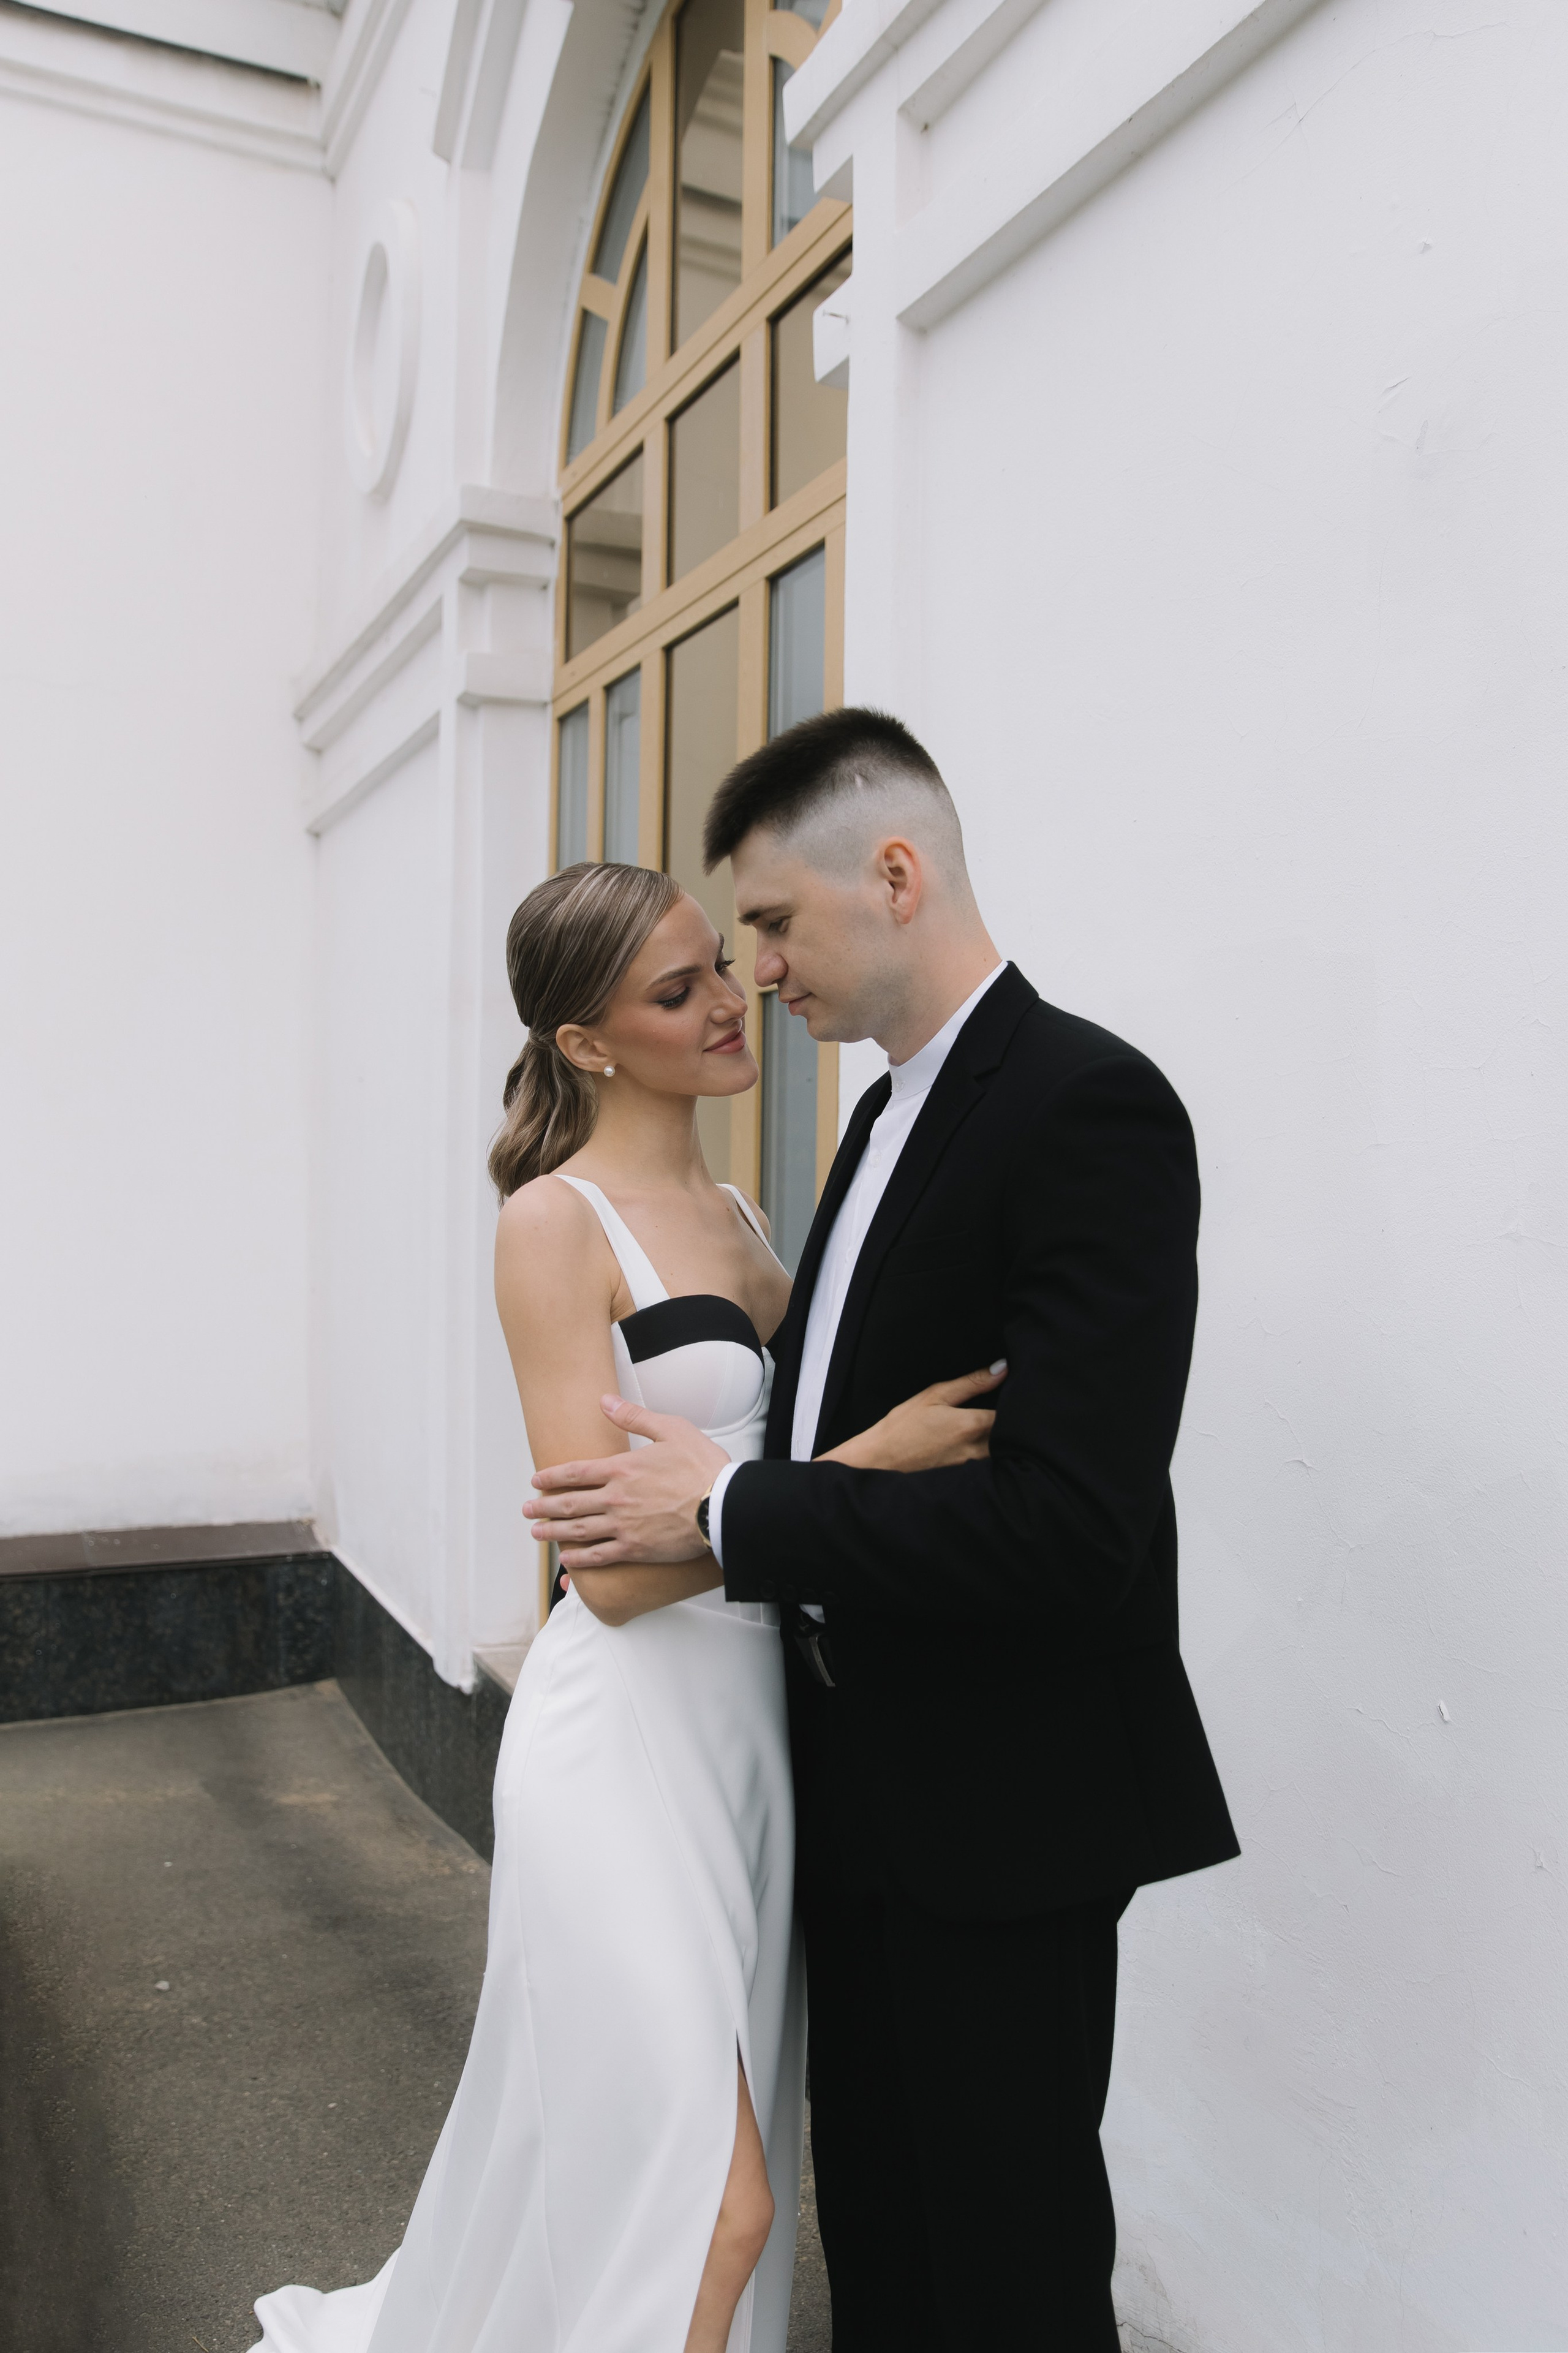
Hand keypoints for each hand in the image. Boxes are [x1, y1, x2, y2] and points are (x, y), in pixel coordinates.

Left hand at [523, 1397, 729, 1567]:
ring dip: (554, 1533)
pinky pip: (600, 1557)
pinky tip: (568, 1561)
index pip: (575, 1472)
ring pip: (578, 1531)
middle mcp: (616, 1498)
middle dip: (544, 1507)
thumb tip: (604, 1400)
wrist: (723, 1505)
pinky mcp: (636, 1549)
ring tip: (537, 1533)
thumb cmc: (703, 1466)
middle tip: (527, 1510)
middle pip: (569, 1503)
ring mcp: (623, 1526)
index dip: (551, 1477)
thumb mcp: (670, 1429)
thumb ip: (634, 1416)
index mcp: (622, 1468)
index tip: (535, 1481)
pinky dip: (580, 1560)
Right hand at [821, 1363, 1005, 1471]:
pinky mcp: (963, 1473)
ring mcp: (971, 1465)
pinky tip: (978, 1436)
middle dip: (1013, 1422)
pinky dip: (990, 1448)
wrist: (880, 1458)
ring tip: (997, 1419)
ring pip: (1001, 1449)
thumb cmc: (904, 1424)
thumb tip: (1002, 1368)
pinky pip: (987, 1459)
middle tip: (1010, 1405)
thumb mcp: (935, 1395)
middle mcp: (977, 1449)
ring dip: (1002, 1436)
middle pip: (1011, 1435)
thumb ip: (971, 1382)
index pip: (1013, 1416)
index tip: (1018, 1393)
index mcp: (972, 1425)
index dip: (1019, 1404)